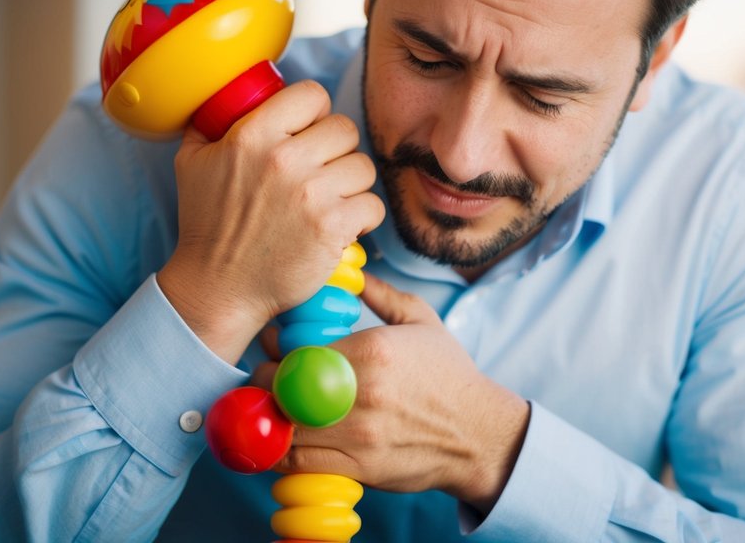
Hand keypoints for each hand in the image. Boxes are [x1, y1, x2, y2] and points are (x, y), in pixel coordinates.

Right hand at [157, 81, 384, 363]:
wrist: (220, 287)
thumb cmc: (206, 225)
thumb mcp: (192, 162)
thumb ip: (211, 124)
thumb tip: (228, 97)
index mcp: (253, 135)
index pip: (313, 95)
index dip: (315, 112)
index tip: (309, 132)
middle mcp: (285, 160)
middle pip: (345, 129)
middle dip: (336, 150)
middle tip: (321, 172)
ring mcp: (312, 194)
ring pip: (363, 167)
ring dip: (351, 184)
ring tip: (329, 200)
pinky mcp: (333, 228)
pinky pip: (372, 205)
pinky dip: (361, 217)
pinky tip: (340, 225)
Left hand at [257, 274, 529, 514]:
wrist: (478, 435)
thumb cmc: (448, 375)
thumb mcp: (422, 321)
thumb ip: (381, 294)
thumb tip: (349, 274)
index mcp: (372, 350)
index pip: (298, 348)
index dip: (275, 348)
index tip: (274, 346)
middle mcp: (361, 392)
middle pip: (284, 387)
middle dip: (266, 381)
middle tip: (266, 377)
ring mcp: (358, 435)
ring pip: (285, 427)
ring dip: (270, 418)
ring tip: (273, 407)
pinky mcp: (358, 468)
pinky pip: (299, 464)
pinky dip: (281, 452)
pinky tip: (285, 438)